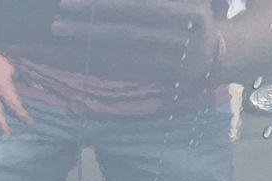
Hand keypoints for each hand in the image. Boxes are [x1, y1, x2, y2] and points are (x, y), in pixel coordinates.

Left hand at [52, 0, 221, 85]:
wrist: (214, 52)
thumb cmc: (187, 12)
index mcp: (188, 9)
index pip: (138, 6)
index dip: (103, 4)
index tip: (70, 3)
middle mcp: (182, 36)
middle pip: (126, 33)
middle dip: (89, 27)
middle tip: (57, 23)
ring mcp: (172, 62)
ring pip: (122, 57)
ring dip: (88, 49)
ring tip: (60, 37)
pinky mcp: (162, 81)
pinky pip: (124, 72)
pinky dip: (98, 64)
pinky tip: (76, 57)